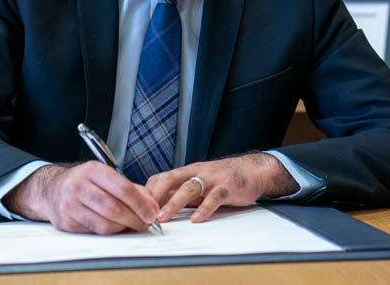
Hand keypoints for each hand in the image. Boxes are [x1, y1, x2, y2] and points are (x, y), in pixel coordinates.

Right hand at [4, 162, 158, 234]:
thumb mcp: (105, 176)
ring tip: (132, 225)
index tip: (152, 212)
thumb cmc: (84, 182)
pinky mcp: (66, 222)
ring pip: (104, 223)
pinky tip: (115, 227)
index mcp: (92, 170)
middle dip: (134, 219)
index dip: (140, 203)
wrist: (52, 189)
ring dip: (123, 228)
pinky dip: (109, 232)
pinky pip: (93, 231)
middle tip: (145, 223)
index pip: (122, 188)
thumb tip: (152, 205)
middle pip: (113, 208)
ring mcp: (70, 205)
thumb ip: (131, 188)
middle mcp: (79, 186)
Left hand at [147, 153, 298, 223]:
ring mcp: (212, 179)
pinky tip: (197, 219)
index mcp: (187, 172)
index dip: (148, 191)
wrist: (253, 170)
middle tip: (144, 212)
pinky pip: (214, 197)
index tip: (136, 206)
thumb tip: (157, 206)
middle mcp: (196, 172)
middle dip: (155, 195)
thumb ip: (181, 192)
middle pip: (170, 179)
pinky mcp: (227, 187)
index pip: (161, 177)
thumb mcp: (199, 183)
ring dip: (174, 203)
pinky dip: (204, 209)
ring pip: (189, 188)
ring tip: (163, 217)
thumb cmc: (223, 179)